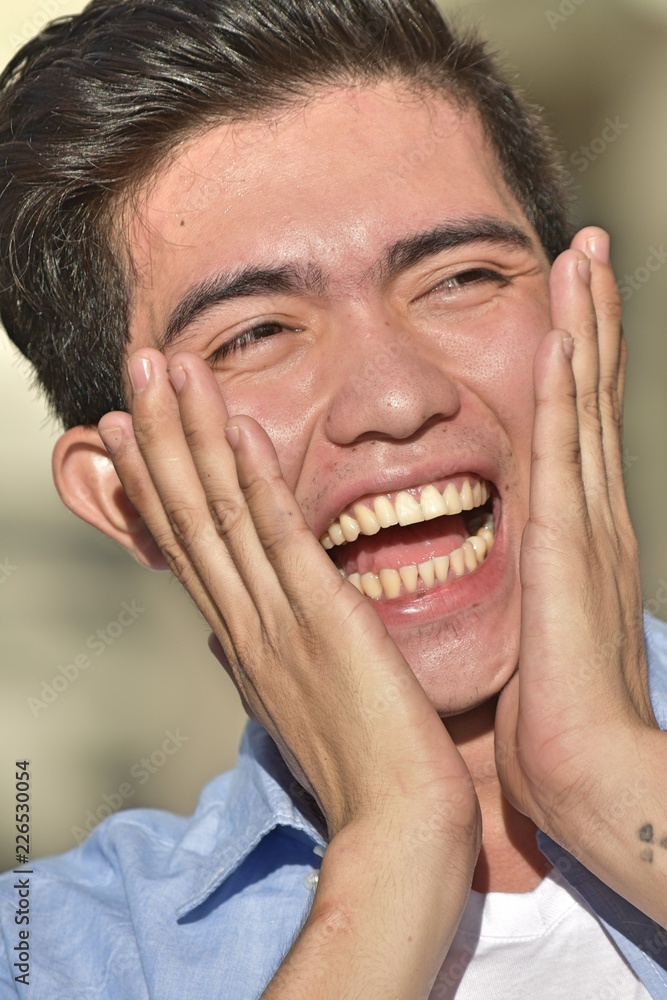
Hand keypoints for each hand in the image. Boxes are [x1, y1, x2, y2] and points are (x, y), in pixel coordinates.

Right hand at [98, 349, 480, 995]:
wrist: (396, 824)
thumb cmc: (356, 766)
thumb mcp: (290, 704)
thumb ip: (256, 660)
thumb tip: (222, 640)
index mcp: (242, 637)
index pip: (187, 546)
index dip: (153, 482)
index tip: (126, 433)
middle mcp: (246, 622)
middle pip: (189, 514)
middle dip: (157, 436)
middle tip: (133, 370)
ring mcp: (279, 619)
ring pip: (222, 513)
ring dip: (190, 437)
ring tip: (164, 372)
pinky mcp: (326, 620)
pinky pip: (284, 539)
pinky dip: (257, 483)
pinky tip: (239, 430)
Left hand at [495, 227, 665, 922]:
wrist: (584, 771)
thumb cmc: (552, 713)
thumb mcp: (532, 633)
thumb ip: (521, 593)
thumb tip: (496, 581)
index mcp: (575, 536)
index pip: (574, 433)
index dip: (578, 366)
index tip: (568, 305)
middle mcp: (590, 515)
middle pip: (591, 398)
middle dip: (592, 320)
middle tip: (588, 250)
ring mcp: (585, 522)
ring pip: (584, 402)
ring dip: (586, 325)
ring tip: (583, 255)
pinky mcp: (566, 542)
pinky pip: (562, 444)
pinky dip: (567, 384)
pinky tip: (565, 328)